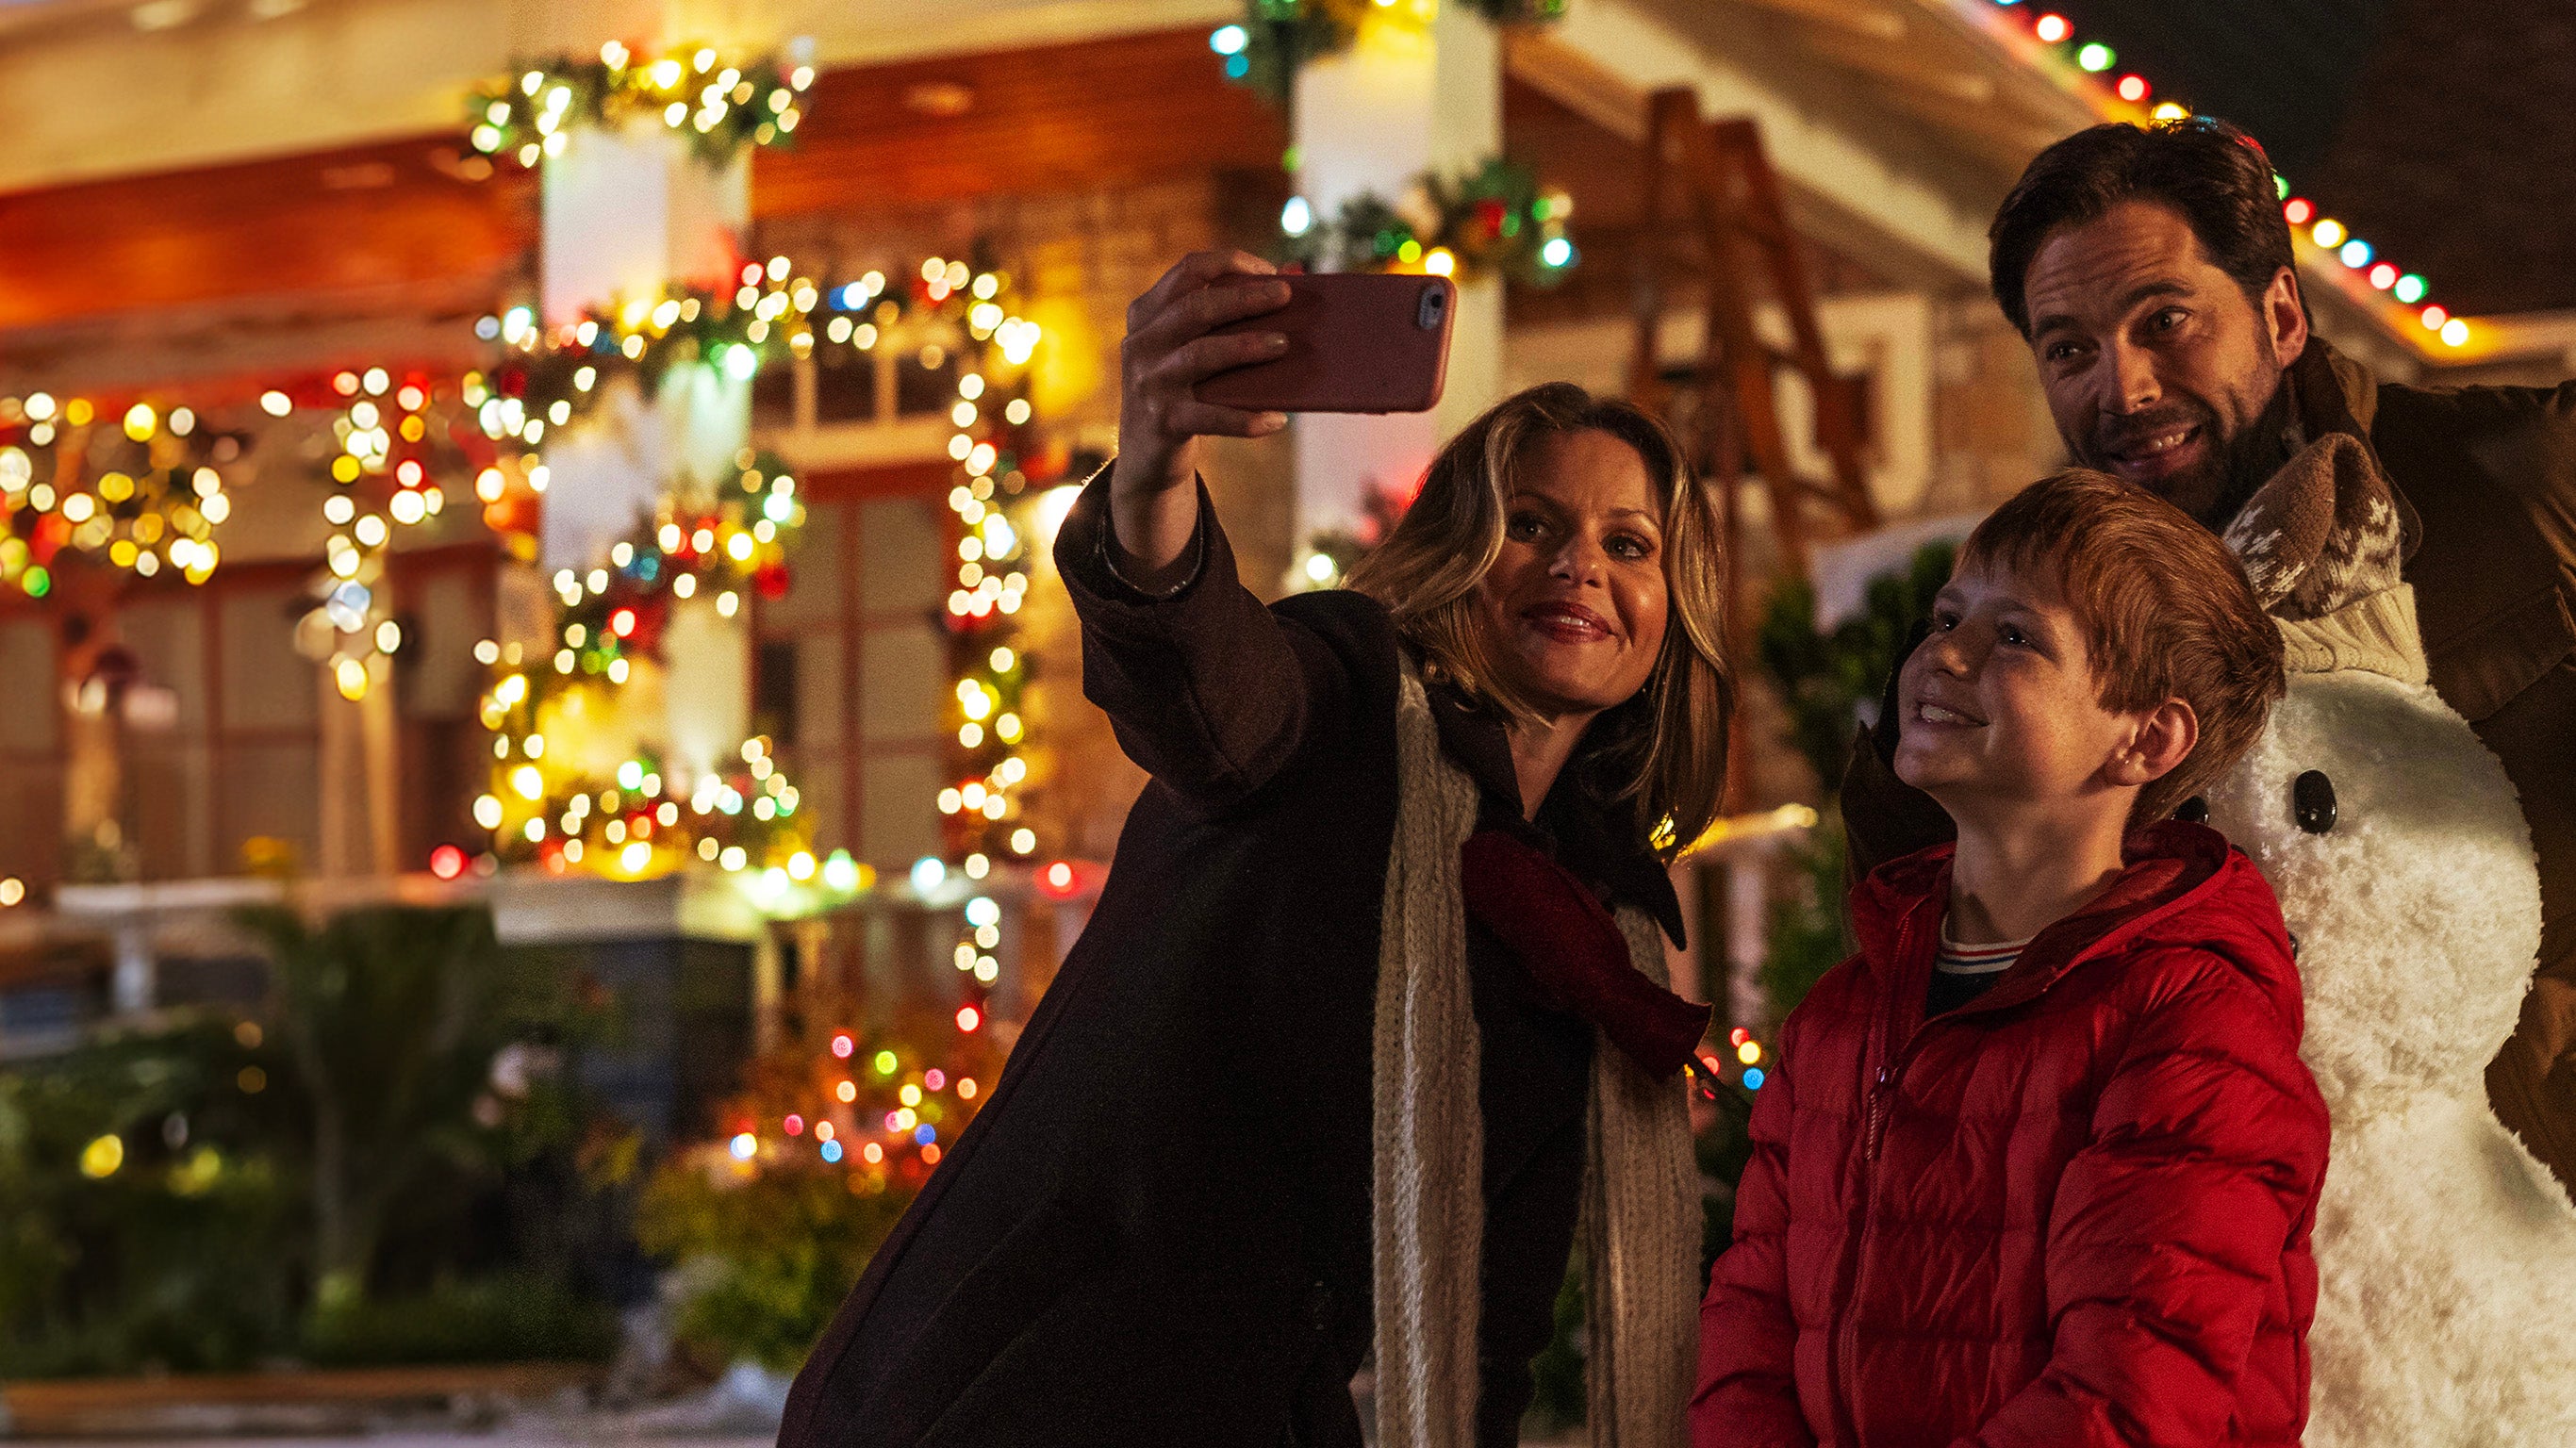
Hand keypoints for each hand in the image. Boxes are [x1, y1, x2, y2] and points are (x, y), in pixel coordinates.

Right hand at [1111, 251, 1292, 575]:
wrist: (1145, 457)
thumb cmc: (1184, 389)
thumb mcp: (1191, 348)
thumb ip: (1231, 314)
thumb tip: (1294, 272)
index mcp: (1147, 315)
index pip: (1188, 270)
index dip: (1230, 262)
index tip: (1270, 273)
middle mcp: (1141, 344)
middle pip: (1195, 308)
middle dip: (1244, 298)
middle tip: (1285, 296)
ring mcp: (1149, 384)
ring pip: (1200, 355)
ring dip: (1246, 346)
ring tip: (1284, 344)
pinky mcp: (1163, 422)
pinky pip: (1210, 417)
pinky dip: (1246, 419)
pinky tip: (1277, 420)